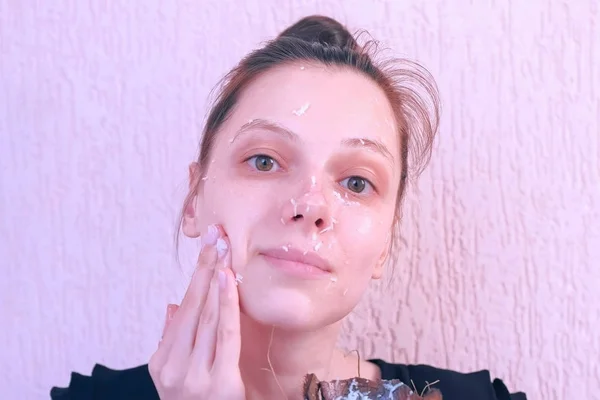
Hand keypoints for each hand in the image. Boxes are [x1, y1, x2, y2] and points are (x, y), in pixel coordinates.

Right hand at [149, 225, 244, 398]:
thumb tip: (171, 306)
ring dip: (215, 280)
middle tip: (215, 237)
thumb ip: (173, 341)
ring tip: (222, 251)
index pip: (180, 311)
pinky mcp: (218, 382)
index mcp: (160, 363)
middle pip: (191, 308)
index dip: (194, 277)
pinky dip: (226, 305)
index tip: (206, 248)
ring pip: (206, 317)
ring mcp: (193, 376)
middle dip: (204, 269)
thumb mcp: (178, 375)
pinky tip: (228, 282)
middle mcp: (172, 368)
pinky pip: (223, 334)